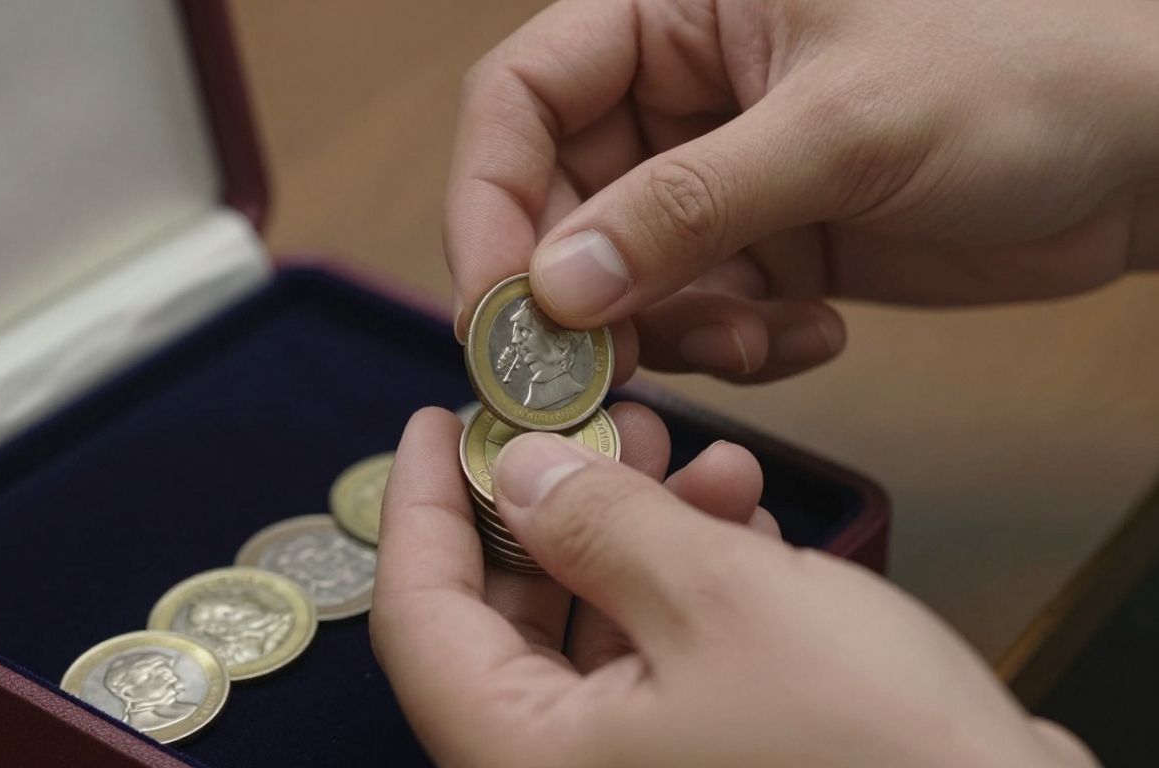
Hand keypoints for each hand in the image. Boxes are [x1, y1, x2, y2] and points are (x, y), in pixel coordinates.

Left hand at [371, 407, 1095, 766]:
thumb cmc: (867, 753)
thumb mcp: (718, 600)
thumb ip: (599, 526)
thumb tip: (521, 472)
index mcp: (524, 757)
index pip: (420, 616)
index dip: (421, 505)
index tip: (437, 419)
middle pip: (506, 615)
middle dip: (553, 502)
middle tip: (594, 418)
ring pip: (595, 627)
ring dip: (639, 530)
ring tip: (700, 453)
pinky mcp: (707, 758)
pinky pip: (662, 656)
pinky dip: (692, 583)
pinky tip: (745, 517)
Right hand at [447, 0, 1158, 381]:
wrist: (1146, 145)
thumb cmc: (1028, 65)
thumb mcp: (843, 128)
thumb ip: (686, 207)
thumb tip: (555, 284)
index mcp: (679, 9)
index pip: (524, 95)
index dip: (488, 198)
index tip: (498, 306)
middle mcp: (684, 91)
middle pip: (558, 200)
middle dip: (579, 293)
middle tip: (603, 370)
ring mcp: (722, 174)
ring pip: (624, 275)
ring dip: (668, 332)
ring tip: (752, 339)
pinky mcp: (768, 244)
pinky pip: (699, 315)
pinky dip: (737, 346)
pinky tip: (812, 332)